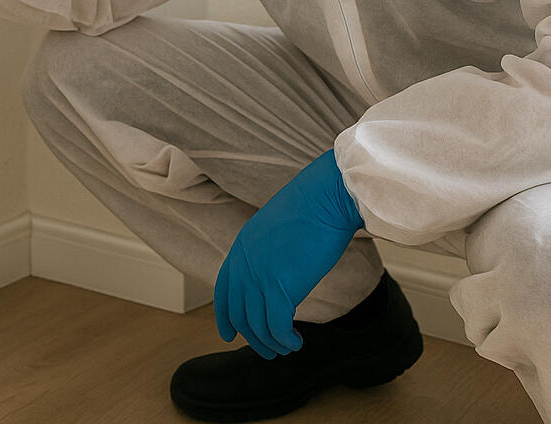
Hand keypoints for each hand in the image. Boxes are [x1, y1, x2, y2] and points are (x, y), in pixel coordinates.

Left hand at [214, 149, 363, 358]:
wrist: (326, 198)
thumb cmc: (311, 209)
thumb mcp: (277, 229)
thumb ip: (267, 252)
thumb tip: (276, 274)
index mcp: (242, 248)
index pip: (224, 290)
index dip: (225, 316)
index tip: (230, 335)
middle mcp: (245, 264)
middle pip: (239, 313)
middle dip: (252, 338)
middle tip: (268, 352)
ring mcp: (260, 276)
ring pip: (257, 325)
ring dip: (270, 344)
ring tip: (287, 349)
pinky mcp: (281, 287)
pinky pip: (277, 326)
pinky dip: (285, 340)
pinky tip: (296, 342)